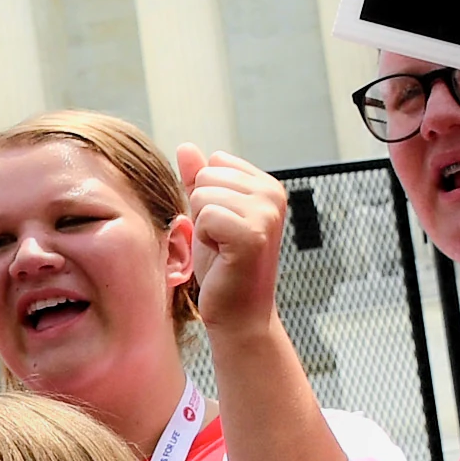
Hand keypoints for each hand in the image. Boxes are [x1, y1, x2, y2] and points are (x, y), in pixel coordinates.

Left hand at [174, 145, 291, 337]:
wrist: (238, 314)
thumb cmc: (223, 267)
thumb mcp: (208, 216)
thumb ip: (198, 180)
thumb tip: (186, 147)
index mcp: (267, 185)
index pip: (215, 163)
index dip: (208, 197)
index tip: (223, 227)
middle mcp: (273, 194)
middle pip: (207, 176)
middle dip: (203, 210)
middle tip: (221, 241)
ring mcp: (266, 213)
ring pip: (204, 195)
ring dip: (203, 226)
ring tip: (222, 249)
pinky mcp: (253, 234)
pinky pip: (206, 215)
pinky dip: (205, 239)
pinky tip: (223, 257)